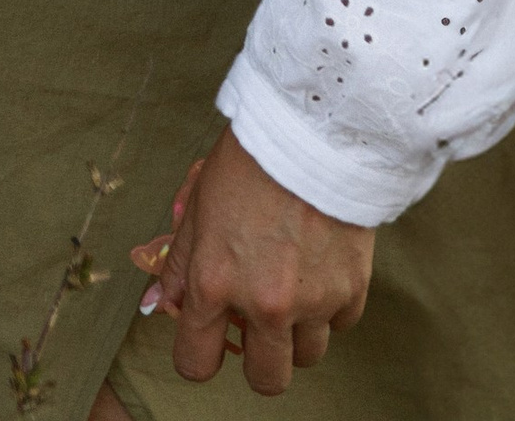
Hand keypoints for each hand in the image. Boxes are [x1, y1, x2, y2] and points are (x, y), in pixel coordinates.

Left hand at [136, 131, 373, 393]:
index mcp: (214, 283)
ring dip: (297, 333)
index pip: (196, 362)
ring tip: (290, 287)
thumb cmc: (246, 164)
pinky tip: (318, 267)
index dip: (197, 355)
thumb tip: (163, 303)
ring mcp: (312, 303)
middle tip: (256, 326)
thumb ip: (180, 264)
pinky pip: (340, 325)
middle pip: (266, 381)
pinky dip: (330, 307)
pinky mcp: (352, 292)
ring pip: (307, 358)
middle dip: (259, 360)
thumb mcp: (197, 207)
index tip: (204, 342)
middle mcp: (264, 305)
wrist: (309, 134)